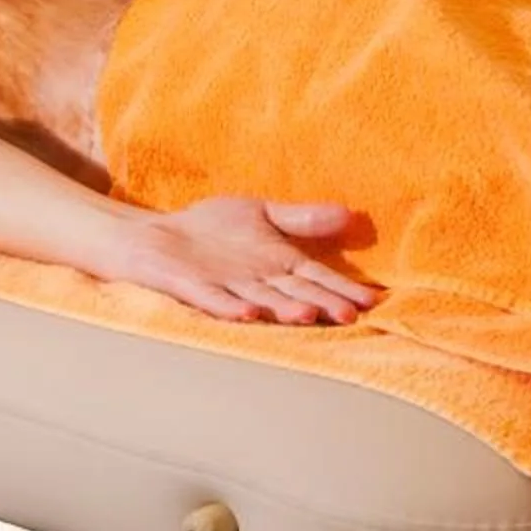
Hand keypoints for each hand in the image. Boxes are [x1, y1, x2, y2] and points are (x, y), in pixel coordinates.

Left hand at [108, 198, 378, 325]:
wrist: (157, 235)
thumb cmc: (212, 229)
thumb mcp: (263, 214)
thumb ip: (302, 219)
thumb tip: (351, 214)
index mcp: (279, 266)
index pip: (318, 278)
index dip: (343, 288)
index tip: (373, 299)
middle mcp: (259, 282)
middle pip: (297, 294)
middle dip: (323, 305)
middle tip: (351, 316)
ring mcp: (228, 287)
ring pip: (263, 301)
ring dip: (284, 310)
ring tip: (308, 316)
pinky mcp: (195, 288)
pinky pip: (215, 300)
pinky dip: (231, 308)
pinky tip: (248, 314)